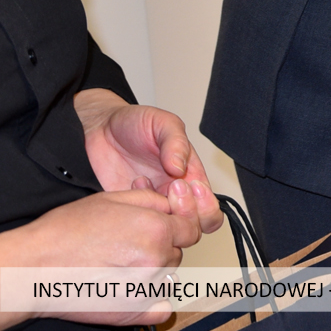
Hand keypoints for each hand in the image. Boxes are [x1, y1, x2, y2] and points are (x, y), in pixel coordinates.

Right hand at [0, 187, 201, 326]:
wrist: (34, 268)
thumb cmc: (66, 234)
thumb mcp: (113, 199)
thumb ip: (153, 200)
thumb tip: (174, 203)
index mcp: (156, 230)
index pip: (192, 228)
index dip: (178, 224)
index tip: (165, 225)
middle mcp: (156, 260)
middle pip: (178, 252)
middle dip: (162, 246)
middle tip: (131, 244)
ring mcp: (146, 289)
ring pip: (167, 276)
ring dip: (154, 270)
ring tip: (122, 264)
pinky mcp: (134, 313)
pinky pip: (161, 307)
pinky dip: (153, 300)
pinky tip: (135, 289)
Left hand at [74, 89, 222, 234]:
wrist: (99, 128)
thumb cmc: (135, 122)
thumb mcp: (162, 123)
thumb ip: (176, 142)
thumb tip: (181, 168)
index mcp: (190, 176)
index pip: (210, 208)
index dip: (204, 205)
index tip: (189, 185)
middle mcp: (173, 195)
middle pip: (193, 227)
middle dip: (185, 214)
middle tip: (169, 189)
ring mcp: (150, 204)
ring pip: (164, 230)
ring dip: (157, 212)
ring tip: (143, 182)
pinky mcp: (127, 209)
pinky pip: (136, 226)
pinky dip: (135, 212)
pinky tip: (130, 186)